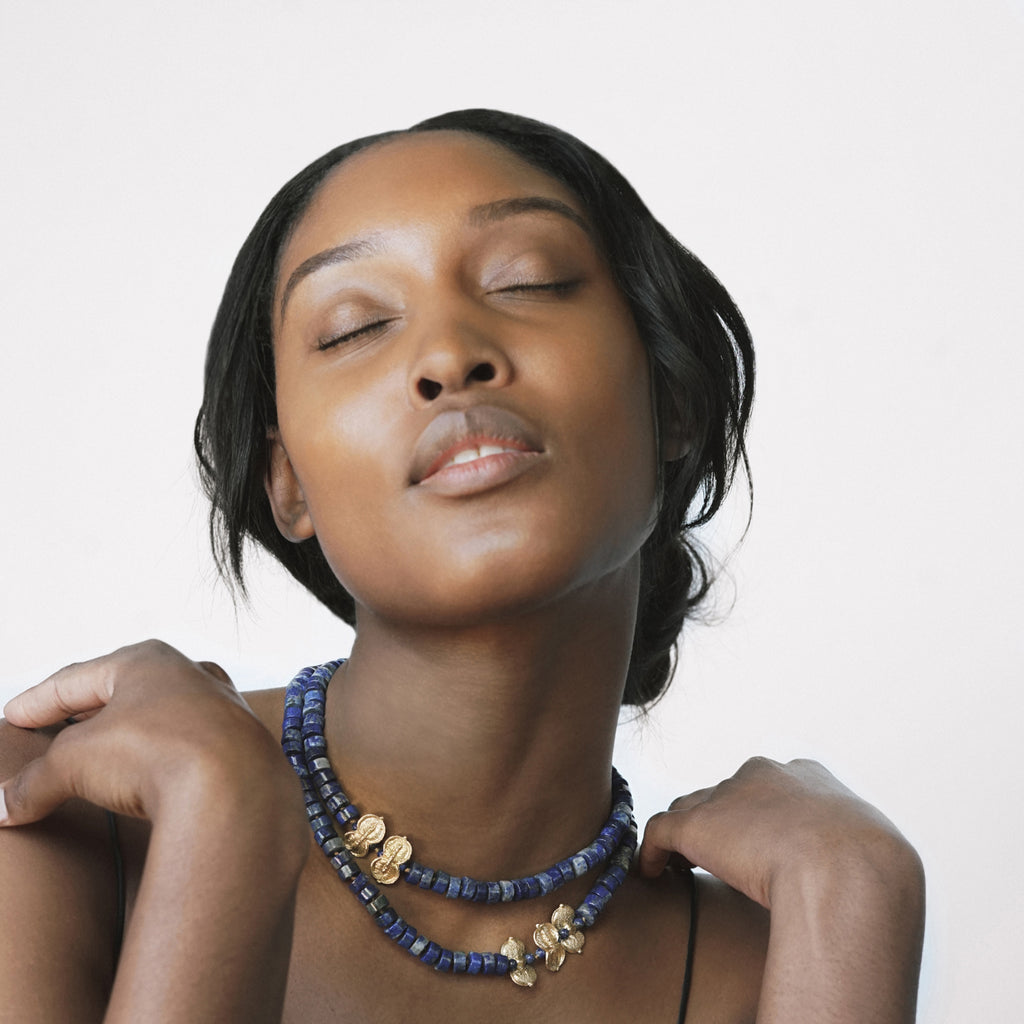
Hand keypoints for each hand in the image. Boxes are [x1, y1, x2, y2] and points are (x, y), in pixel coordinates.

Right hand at [0, 639, 293, 827]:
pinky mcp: (241, 748)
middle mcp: (191, 676)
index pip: (77, 680)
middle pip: (125, 692)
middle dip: (88, 711)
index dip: (39, 700)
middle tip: (57, 726)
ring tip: (105, 752)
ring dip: (133, 735)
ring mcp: (222, 710)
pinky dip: (165, 759)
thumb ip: (35, 782)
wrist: (238, 789)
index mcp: (147, 661)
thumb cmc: (158, 753)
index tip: (14, 714)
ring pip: (164, 718)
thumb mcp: (77, 763)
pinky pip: (191, 749)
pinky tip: (155, 775)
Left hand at [638, 756, 919, 908]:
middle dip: (723, 822)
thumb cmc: (872, 872)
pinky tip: (652, 873)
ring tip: (680, 865)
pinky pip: (661, 833)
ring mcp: (726, 797)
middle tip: (723, 859)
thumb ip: (860, 853)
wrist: (846, 871)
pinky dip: (653, 852)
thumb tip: (872, 873)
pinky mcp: (695, 825)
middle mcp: (762, 775)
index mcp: (807, 776)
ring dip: (686, 834)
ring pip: (692, 810)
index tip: (763, 844)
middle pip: (728, 795)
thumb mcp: (875, 853)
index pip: (772, 787)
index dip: (764, 816)